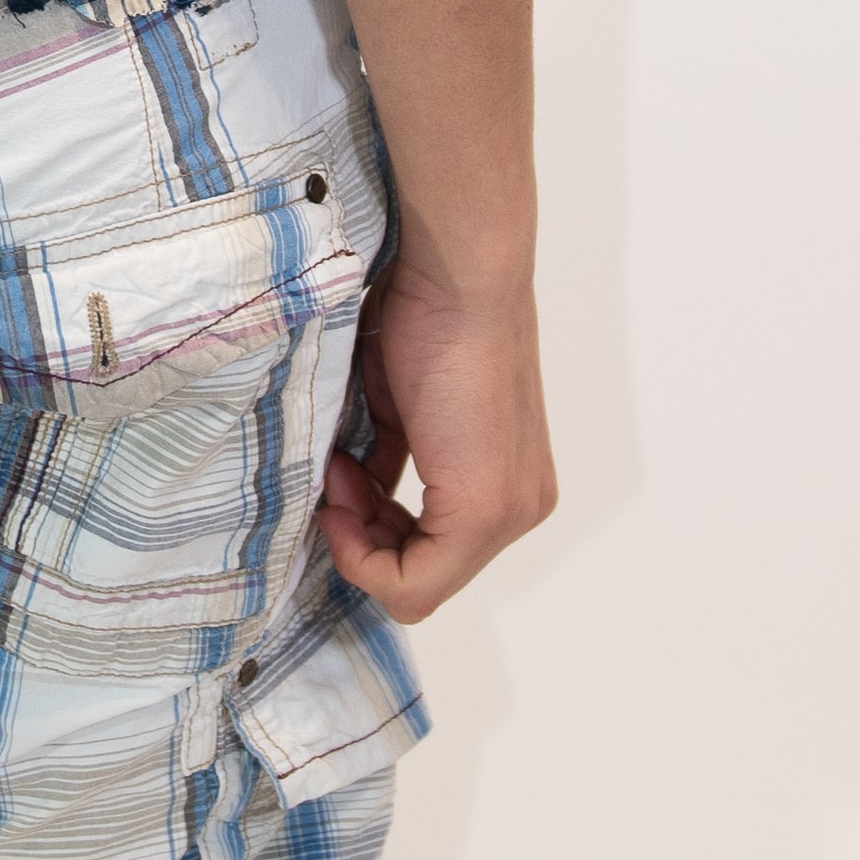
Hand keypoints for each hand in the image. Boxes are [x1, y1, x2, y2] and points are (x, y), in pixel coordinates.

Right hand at [319, 259, 555, 615]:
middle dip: (363, 535)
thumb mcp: (397, 408)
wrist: (457, 274)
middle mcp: (519, 505)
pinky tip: (342, 483)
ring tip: (341, 468)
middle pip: (422, 574)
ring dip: (359, 537)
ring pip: (417, 586)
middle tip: (339, 471)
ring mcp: (507, 513)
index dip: (369, 527)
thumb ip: (385, 460)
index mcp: (508, 480)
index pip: (431, 551)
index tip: (342, 468)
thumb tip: (345, 498)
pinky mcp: (483, 512)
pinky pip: (414, 585)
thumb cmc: (427, 315)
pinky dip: (361, 552)